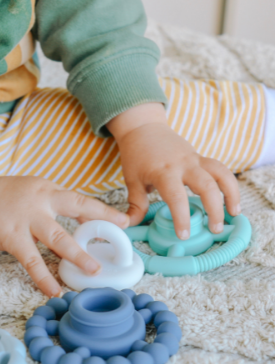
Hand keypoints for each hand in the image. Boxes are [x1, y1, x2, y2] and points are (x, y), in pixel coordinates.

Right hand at [0, 175, 129, 296]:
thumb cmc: (4, 195)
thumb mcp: (33, 190)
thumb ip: (54, 203)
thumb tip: (81, 220)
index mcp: (48, 190)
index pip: (80, 200)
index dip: (102, 211)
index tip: (123, 222)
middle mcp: (41, 201)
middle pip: (76, 209)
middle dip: (99, 224)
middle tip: (119, 241)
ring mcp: (27, 219)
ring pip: (57, 238)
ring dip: (77, 255)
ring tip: (93, 271)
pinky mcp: (12, 236)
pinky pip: (31, 260)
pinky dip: (43, 277)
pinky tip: (53, 290)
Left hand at [108, 103, 240, 239]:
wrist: (144, 128)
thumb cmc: (136, 156)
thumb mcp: (132, 181)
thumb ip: (135, 204)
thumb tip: (131, 225)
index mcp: (163, 172)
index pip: (176, 198)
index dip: (182, 218)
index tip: (183, 235)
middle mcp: (183, 164)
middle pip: (206, 186)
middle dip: (214, 209)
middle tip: (215, 229)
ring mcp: (195, 159)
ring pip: (221, 174)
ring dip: (231, 194)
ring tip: (234, 213)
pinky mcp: (200, 158)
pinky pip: (220, 169)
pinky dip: (228, 184)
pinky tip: (230, 200)